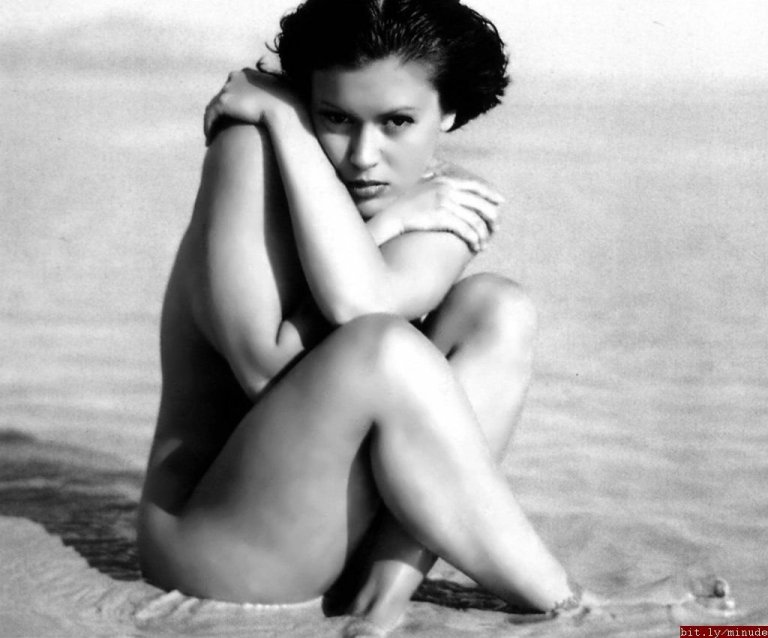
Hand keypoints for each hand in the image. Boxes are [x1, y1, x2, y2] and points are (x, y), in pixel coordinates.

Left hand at [203, 69, 300, 144]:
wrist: (283, 110)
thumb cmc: (288, 104)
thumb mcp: (283, 90)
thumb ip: (274, 85)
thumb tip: (268, 77)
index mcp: (248, 73)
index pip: (235, 85)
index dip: (234, 100)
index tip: (235, 114)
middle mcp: (236, 77)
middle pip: (223, 94)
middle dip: (221, 110)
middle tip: (220, 126)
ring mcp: (229, 89)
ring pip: (214, 106)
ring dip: (212, 120)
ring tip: (213, 135)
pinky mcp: (224, 102)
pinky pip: (211, 116)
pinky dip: (209, 127)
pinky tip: (210, 139)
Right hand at [380, 166, 503, 252]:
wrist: (392, 216)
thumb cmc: (407, 206)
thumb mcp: (425, 189)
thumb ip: (441, 187)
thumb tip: (455, 191)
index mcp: (445, 180)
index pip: (475, 185)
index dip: (491, 193)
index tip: (501, 201)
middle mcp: (447, 189)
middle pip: (480, 203)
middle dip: (491, 217)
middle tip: (496, 228)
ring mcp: (444, 203)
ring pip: (474, 219)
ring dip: (483, 233)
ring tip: (484, 243)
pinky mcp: (441, 217)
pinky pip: (466, 229)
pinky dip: (474, 239)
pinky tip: (476, 247)